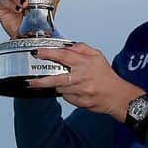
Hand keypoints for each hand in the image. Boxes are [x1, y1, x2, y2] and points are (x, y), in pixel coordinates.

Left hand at [29, 42, 143, 119]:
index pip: (62, 55)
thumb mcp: (97, 56)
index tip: (37, 53)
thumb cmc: (107, 76)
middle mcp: (81, 77)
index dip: (47, 53)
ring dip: (58, 87)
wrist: (117, 96)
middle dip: (41, 81)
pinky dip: (67, 94)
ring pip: (61, 89)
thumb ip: (81, 48)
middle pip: (56, 78)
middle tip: (30, 81)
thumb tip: (68, 46)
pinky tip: (74, 91)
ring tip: (63, 84)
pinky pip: (67, 98)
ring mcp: (81, 91)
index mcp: (84, 63)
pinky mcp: (81, 102)